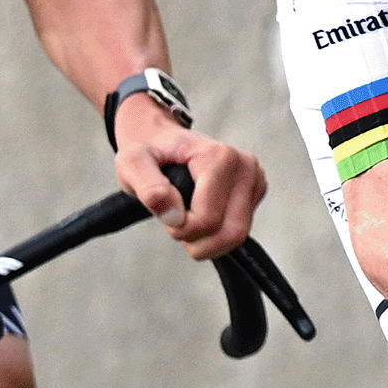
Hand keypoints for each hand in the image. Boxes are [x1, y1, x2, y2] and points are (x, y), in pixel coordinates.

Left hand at [116, 110, 266, 260]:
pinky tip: (201, 215)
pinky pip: (238, 232)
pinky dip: (215, 234)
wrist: (165, 146)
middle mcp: (245, 167)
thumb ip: (147, 186)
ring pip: (237, 236)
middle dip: (197, 238)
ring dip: (206, 240)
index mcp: (220, 156)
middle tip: (176, 219)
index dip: (180, 227)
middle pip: (230, 232)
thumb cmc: (153, 154)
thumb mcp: (132, 163)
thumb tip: (173, 215)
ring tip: (187, 218)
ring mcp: (254, 181)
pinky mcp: (255, 194)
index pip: (207, 219)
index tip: (165, 209)